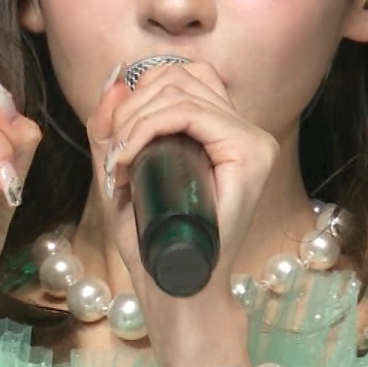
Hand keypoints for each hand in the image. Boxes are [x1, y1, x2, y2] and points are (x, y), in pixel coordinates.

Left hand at [85, 61, 279, 321]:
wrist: (177, 290)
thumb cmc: (153, 240)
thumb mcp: (123, 174)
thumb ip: (113, 130)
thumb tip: (114, 81)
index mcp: (226, 131)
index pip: (184, 76)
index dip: (140, 93)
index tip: (115, 139)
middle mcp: (248, 130)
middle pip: (178, 75)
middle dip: (130, 108)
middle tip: (113, 156)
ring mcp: (254, 141)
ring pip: (179, 90)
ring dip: (133, 120)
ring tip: (119, 163)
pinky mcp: (251, 154)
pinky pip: (188, 113)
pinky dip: (146, 128)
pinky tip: (128, 159)